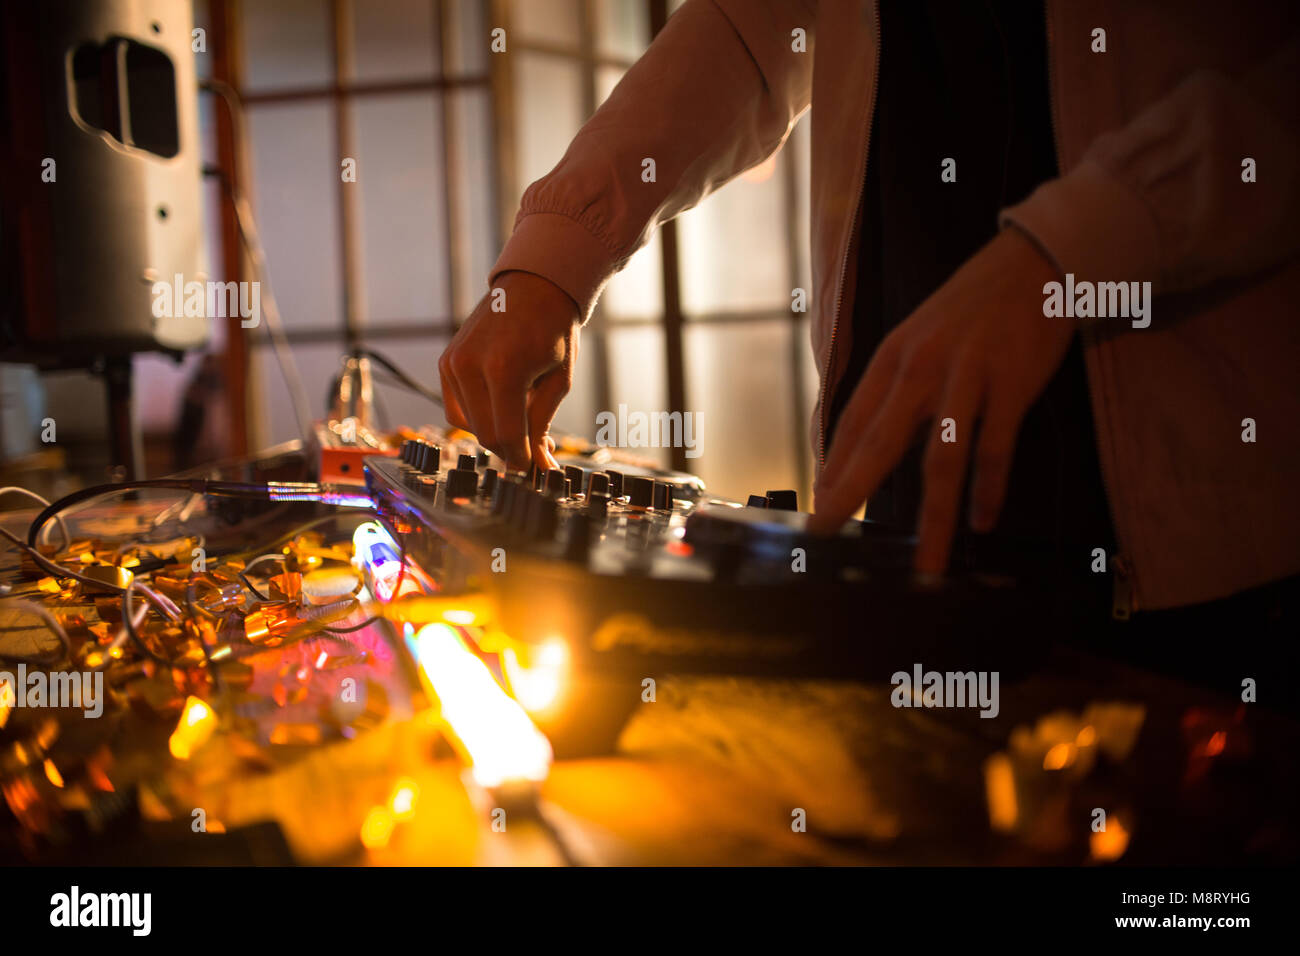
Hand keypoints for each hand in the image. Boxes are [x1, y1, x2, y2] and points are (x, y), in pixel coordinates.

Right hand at [438, 271, 579, 470]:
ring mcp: (453, 364)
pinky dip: (477, 418)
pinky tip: (500, 409)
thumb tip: (540, 467)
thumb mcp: (558, 381)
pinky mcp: (447, 363)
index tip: (535, 471)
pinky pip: (457, 410)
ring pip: (470, 426)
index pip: (508, 434)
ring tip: (523, 424)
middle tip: (535, 452)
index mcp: (503, 369)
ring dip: (495, 434)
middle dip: (512, 450)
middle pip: (487, 435)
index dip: (523, 460)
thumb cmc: (553, 329)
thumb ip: (543, 425)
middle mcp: (470, 366)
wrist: (533, 287)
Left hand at [809, 228, 1074, 573]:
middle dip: (852, 491)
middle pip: (881, 443)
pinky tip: (983, 522)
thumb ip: (897, 396)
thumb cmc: (970, 310)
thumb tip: (870, 453)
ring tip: (926, 565)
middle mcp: (922, 369)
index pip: (853, 425)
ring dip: (934, 518)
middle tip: (831, 532)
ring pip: (943, 458)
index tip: (818, 511)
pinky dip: (989, 489)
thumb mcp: (919, 342)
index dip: (834, 471)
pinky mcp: (1012, 385)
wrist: (1034, 262)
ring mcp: (968, 377)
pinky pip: (997, 447)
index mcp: (892, 359)